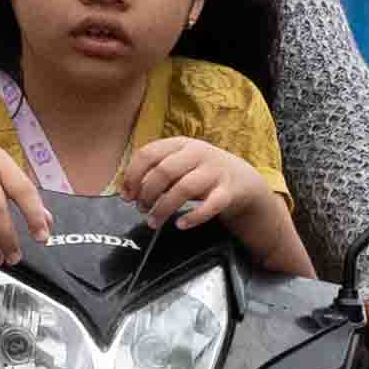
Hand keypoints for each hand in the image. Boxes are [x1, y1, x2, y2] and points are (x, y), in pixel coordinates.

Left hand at [116, 135, 264, 230]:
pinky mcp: (228, 191)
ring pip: (184, 188)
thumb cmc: (201, 173)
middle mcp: (198, 153)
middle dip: (147, 193)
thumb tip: (125, 192)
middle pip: (164, 171)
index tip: (127, 196)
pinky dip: (193, 217)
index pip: (148, 153)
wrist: (243, 180)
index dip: (133, 175)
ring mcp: (214, 172)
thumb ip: (154, 173)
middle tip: (142, 210)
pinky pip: (210, 205)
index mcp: (181, 143)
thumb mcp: (179, 164)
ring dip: (164, 208)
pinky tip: (181, 224)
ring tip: (154, 222)